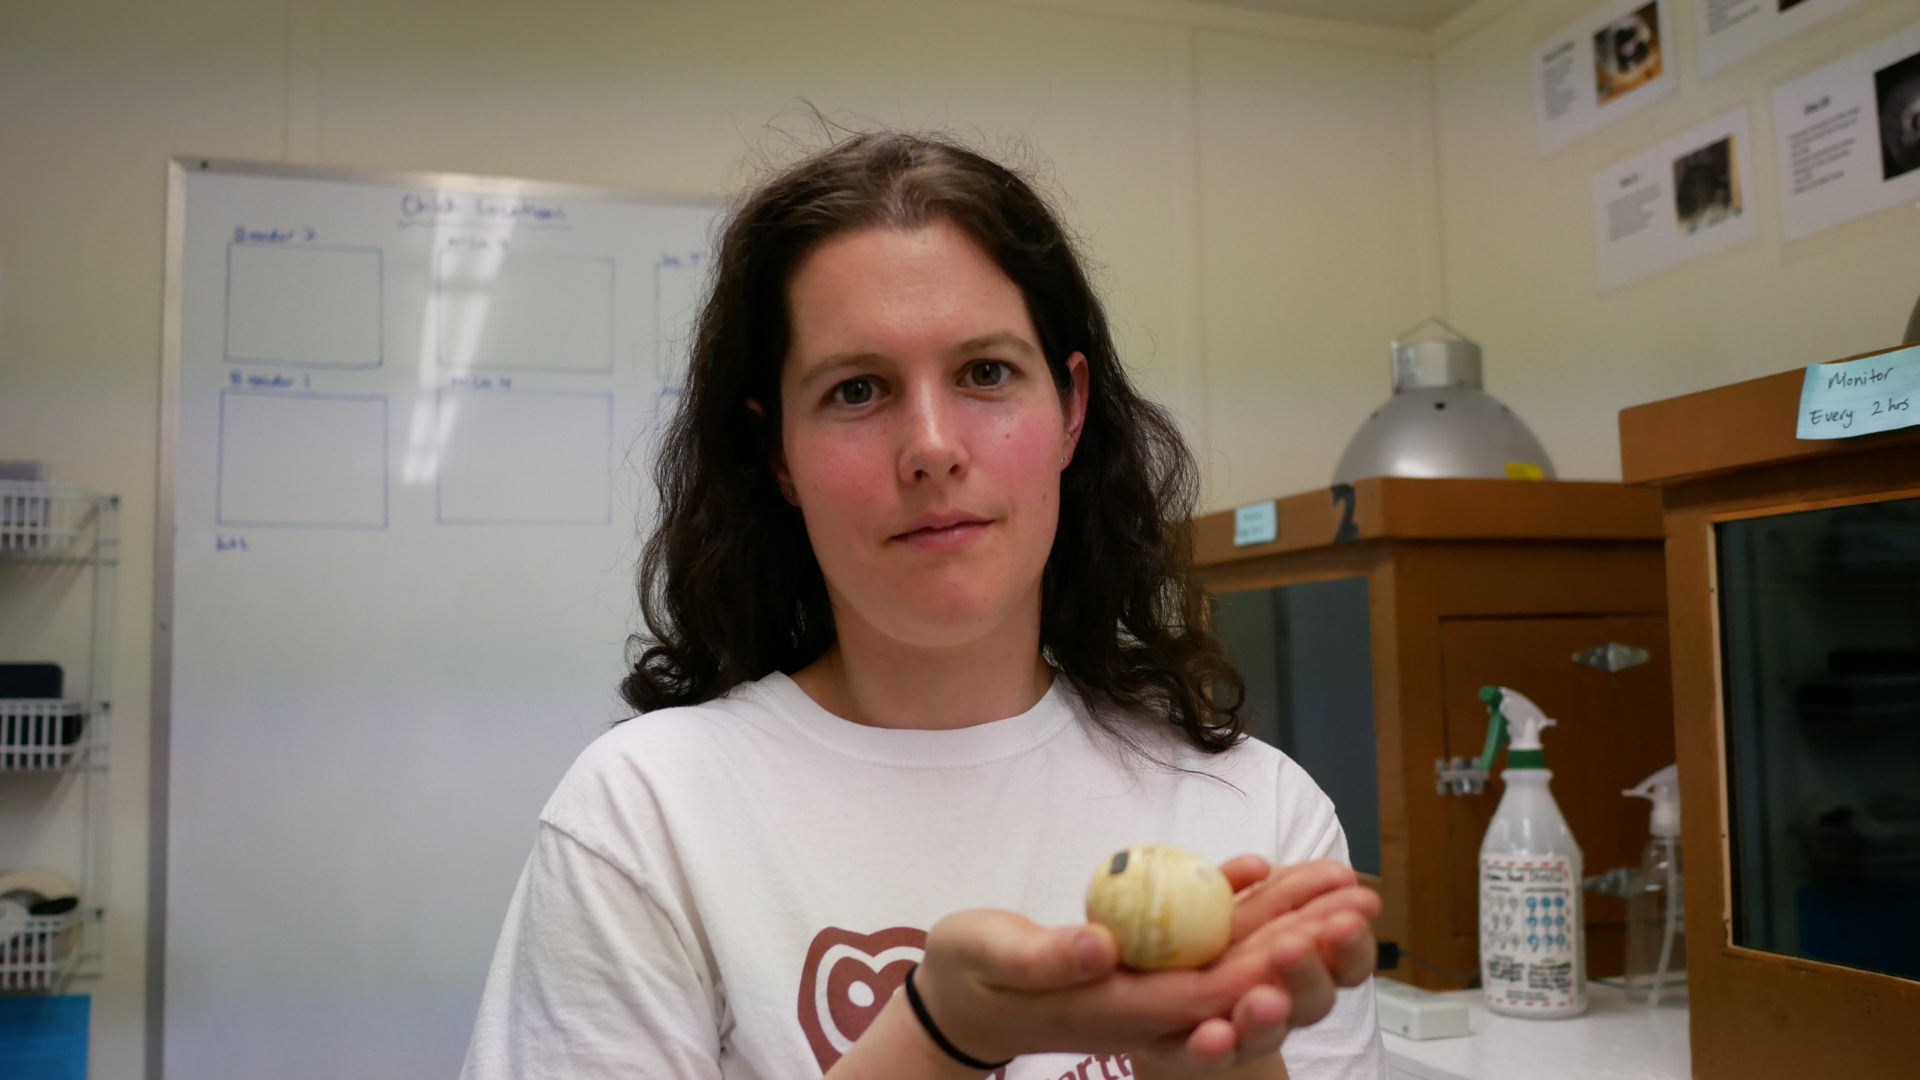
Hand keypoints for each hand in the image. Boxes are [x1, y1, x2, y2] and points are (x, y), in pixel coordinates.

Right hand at [908, 859, 1377, 1066]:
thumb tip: (1100, 948)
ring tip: (1340, 878)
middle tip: (1361, 896)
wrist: (962, 999)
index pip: (1211, 993)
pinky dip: (1239, 903)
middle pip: (1243, 974)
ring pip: (1234, 952)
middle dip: (1308, 938)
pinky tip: (1264, 868)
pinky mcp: (1144, 962)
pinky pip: (1204, 936)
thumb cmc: (969, 975)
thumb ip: (1044, 958)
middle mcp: (1147, 1004)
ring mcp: (1149, 984)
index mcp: (1116, 1009)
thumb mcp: (992, 958)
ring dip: (1291, 918)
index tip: (1317, 930)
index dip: (1270, 964)